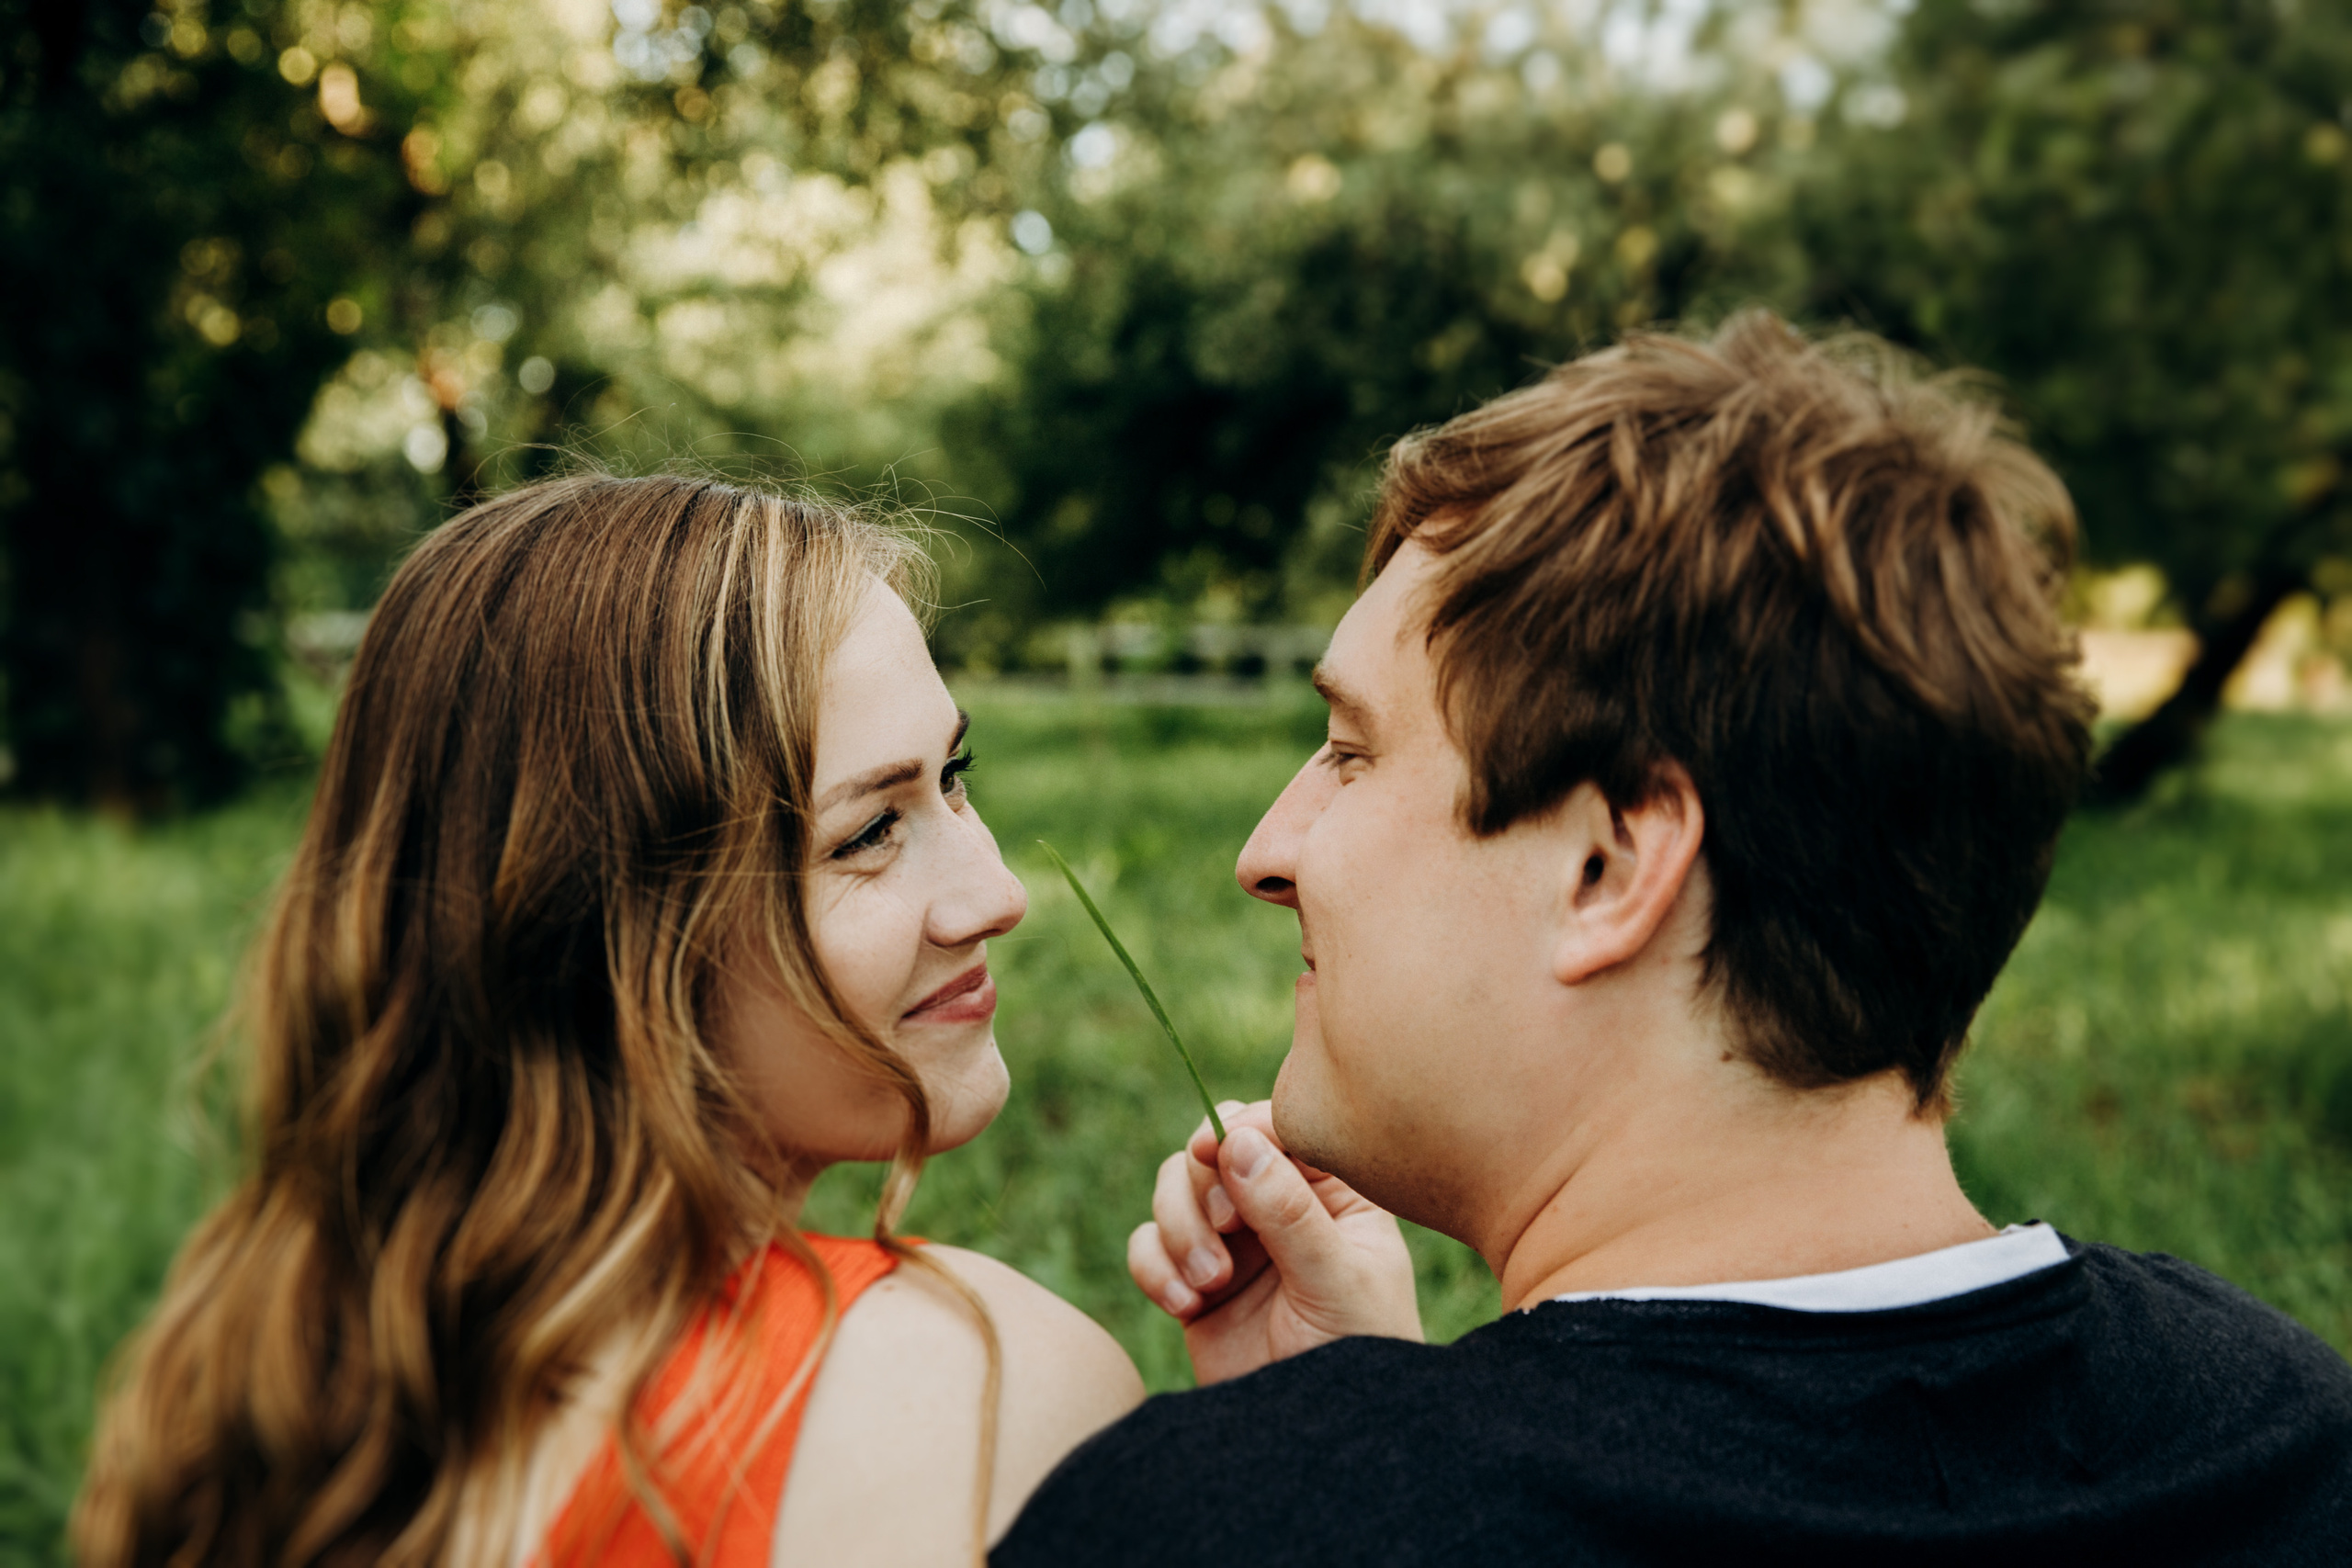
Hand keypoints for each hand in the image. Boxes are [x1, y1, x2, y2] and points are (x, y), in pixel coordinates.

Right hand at [1127, 1100, 1421, 1385]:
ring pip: (1173, 1189)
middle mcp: (1278, 1206)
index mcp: (1332, 1191)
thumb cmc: (1356, 1355)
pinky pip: (1147, 1244)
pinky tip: (1182, 1305)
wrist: (1322, 1438)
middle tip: (1222, 1239)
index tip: (1211, 1150)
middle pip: (1211, 1150)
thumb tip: (1237, 1140)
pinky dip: (1153, 1267)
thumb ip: (1290, 1212)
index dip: (1238, 1129)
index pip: (1276, 1129)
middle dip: (1201, 1190)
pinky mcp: (1194, 1281)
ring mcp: (1233, 1243)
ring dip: (1177, 1231)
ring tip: (1207, 1285)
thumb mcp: (1335, 1281)